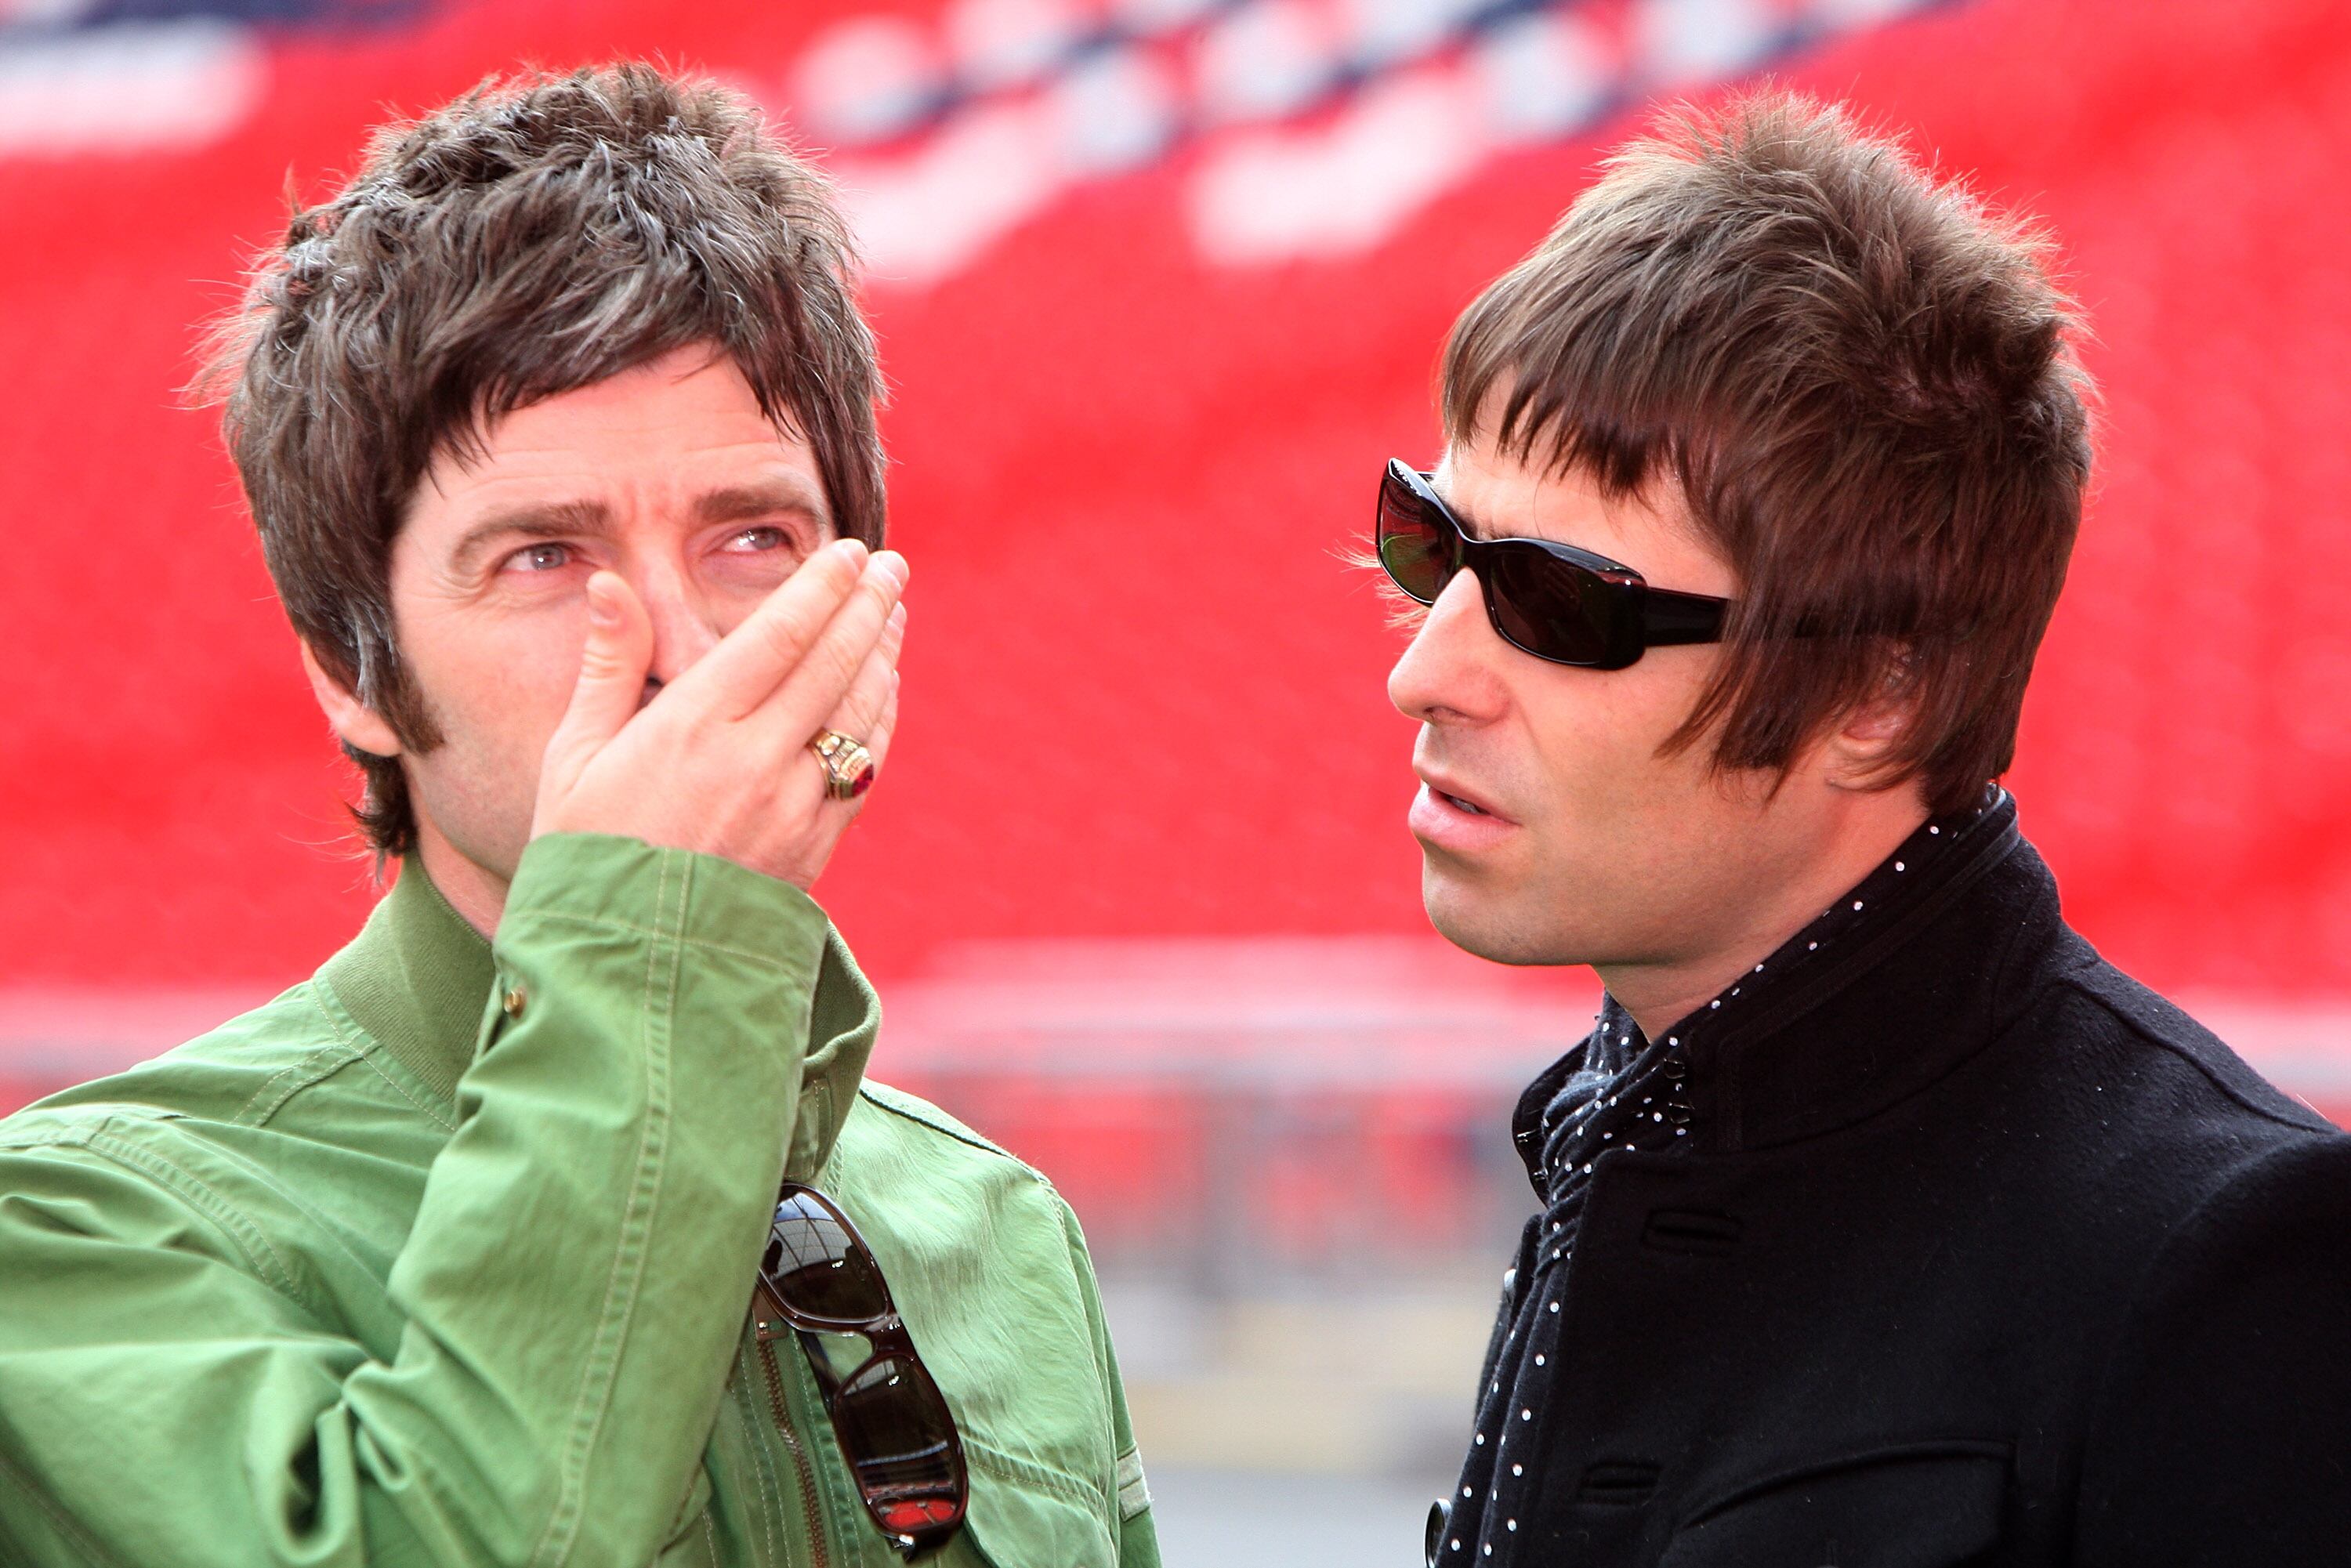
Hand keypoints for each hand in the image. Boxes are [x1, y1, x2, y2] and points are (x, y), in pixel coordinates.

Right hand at [531, 539, 908, 890]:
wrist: (627, 966)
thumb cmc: (586, 854)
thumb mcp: (573, 757)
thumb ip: (607, 665)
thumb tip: (610, 582)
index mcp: (692, 730)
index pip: (778, 636)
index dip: (821, 588)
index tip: (848, 551)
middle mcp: (753, 763)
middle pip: (832, 664)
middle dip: (868, 607)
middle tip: (892, 565)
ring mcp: (792, 808)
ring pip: (857, 713)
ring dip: (882, 656)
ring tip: (892, 612)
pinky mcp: (815, 848)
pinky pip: (863, 769)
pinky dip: (880, 720)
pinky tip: (884, 689)